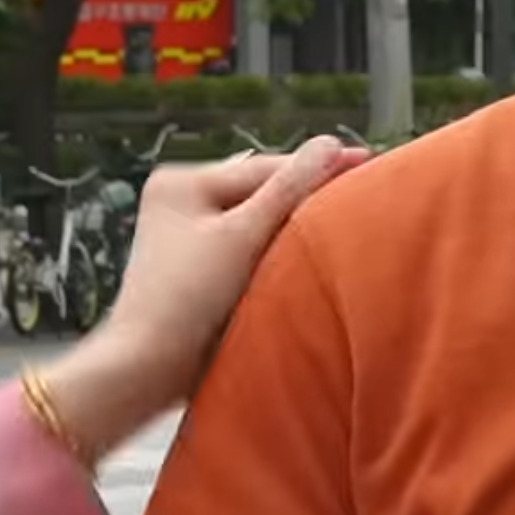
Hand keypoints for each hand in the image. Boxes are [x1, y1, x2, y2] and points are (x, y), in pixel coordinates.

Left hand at [40, 137, 368, 452]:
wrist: (146, 371)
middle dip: (307, 196)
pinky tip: (308, 257)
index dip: (318, 167)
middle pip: (261, 192)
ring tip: (344, 221)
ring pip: (258, 222)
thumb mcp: (243, 237)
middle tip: (364, 190)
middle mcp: (182, 202)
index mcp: (183, 182)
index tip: (367, 159)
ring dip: (294, 226)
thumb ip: (289, 189)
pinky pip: (250, 250)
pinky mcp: (200, 272)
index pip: (265, 168)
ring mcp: (189, 238)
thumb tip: (331, 143)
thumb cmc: (188, 299)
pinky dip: (277, 253)